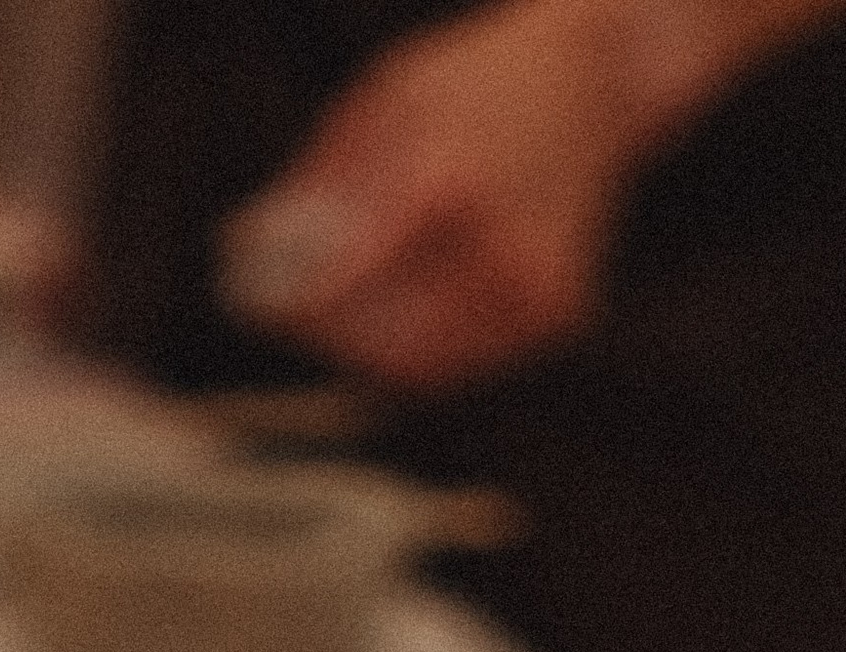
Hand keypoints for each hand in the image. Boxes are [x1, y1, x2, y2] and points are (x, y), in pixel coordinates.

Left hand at [216, 0, 686, 389]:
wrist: (595, 84)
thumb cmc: (477, 84)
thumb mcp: (386, 104)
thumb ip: (322, 186)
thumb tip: (250, 260)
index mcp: (443, 186)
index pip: (343, 289)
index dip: (293, 311)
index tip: (257, 304)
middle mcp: (495, 252)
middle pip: (380, 349)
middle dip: (327, 338)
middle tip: (296, 315)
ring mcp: (533, 294)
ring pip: (422, 373)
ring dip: (371, 354)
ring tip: (347, 311)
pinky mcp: (557, 317)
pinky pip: (467, 362)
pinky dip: (426, 346)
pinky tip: (413, 303)